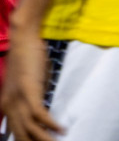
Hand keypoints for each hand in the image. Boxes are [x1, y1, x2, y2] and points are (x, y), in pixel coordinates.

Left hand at [2, 22, 61, 140]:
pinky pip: (39, 115)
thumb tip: (40, 112)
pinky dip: (50, 124)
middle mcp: (8, 105)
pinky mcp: (28, 91)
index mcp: (6, 105)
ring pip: (30, 129)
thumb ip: (29, 98)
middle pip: (21, 135)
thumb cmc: (27, 57)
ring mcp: (18, 99)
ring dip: (45, 139)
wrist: (22, 37)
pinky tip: (61, 130)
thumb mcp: (26, 82)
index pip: (14, 132)